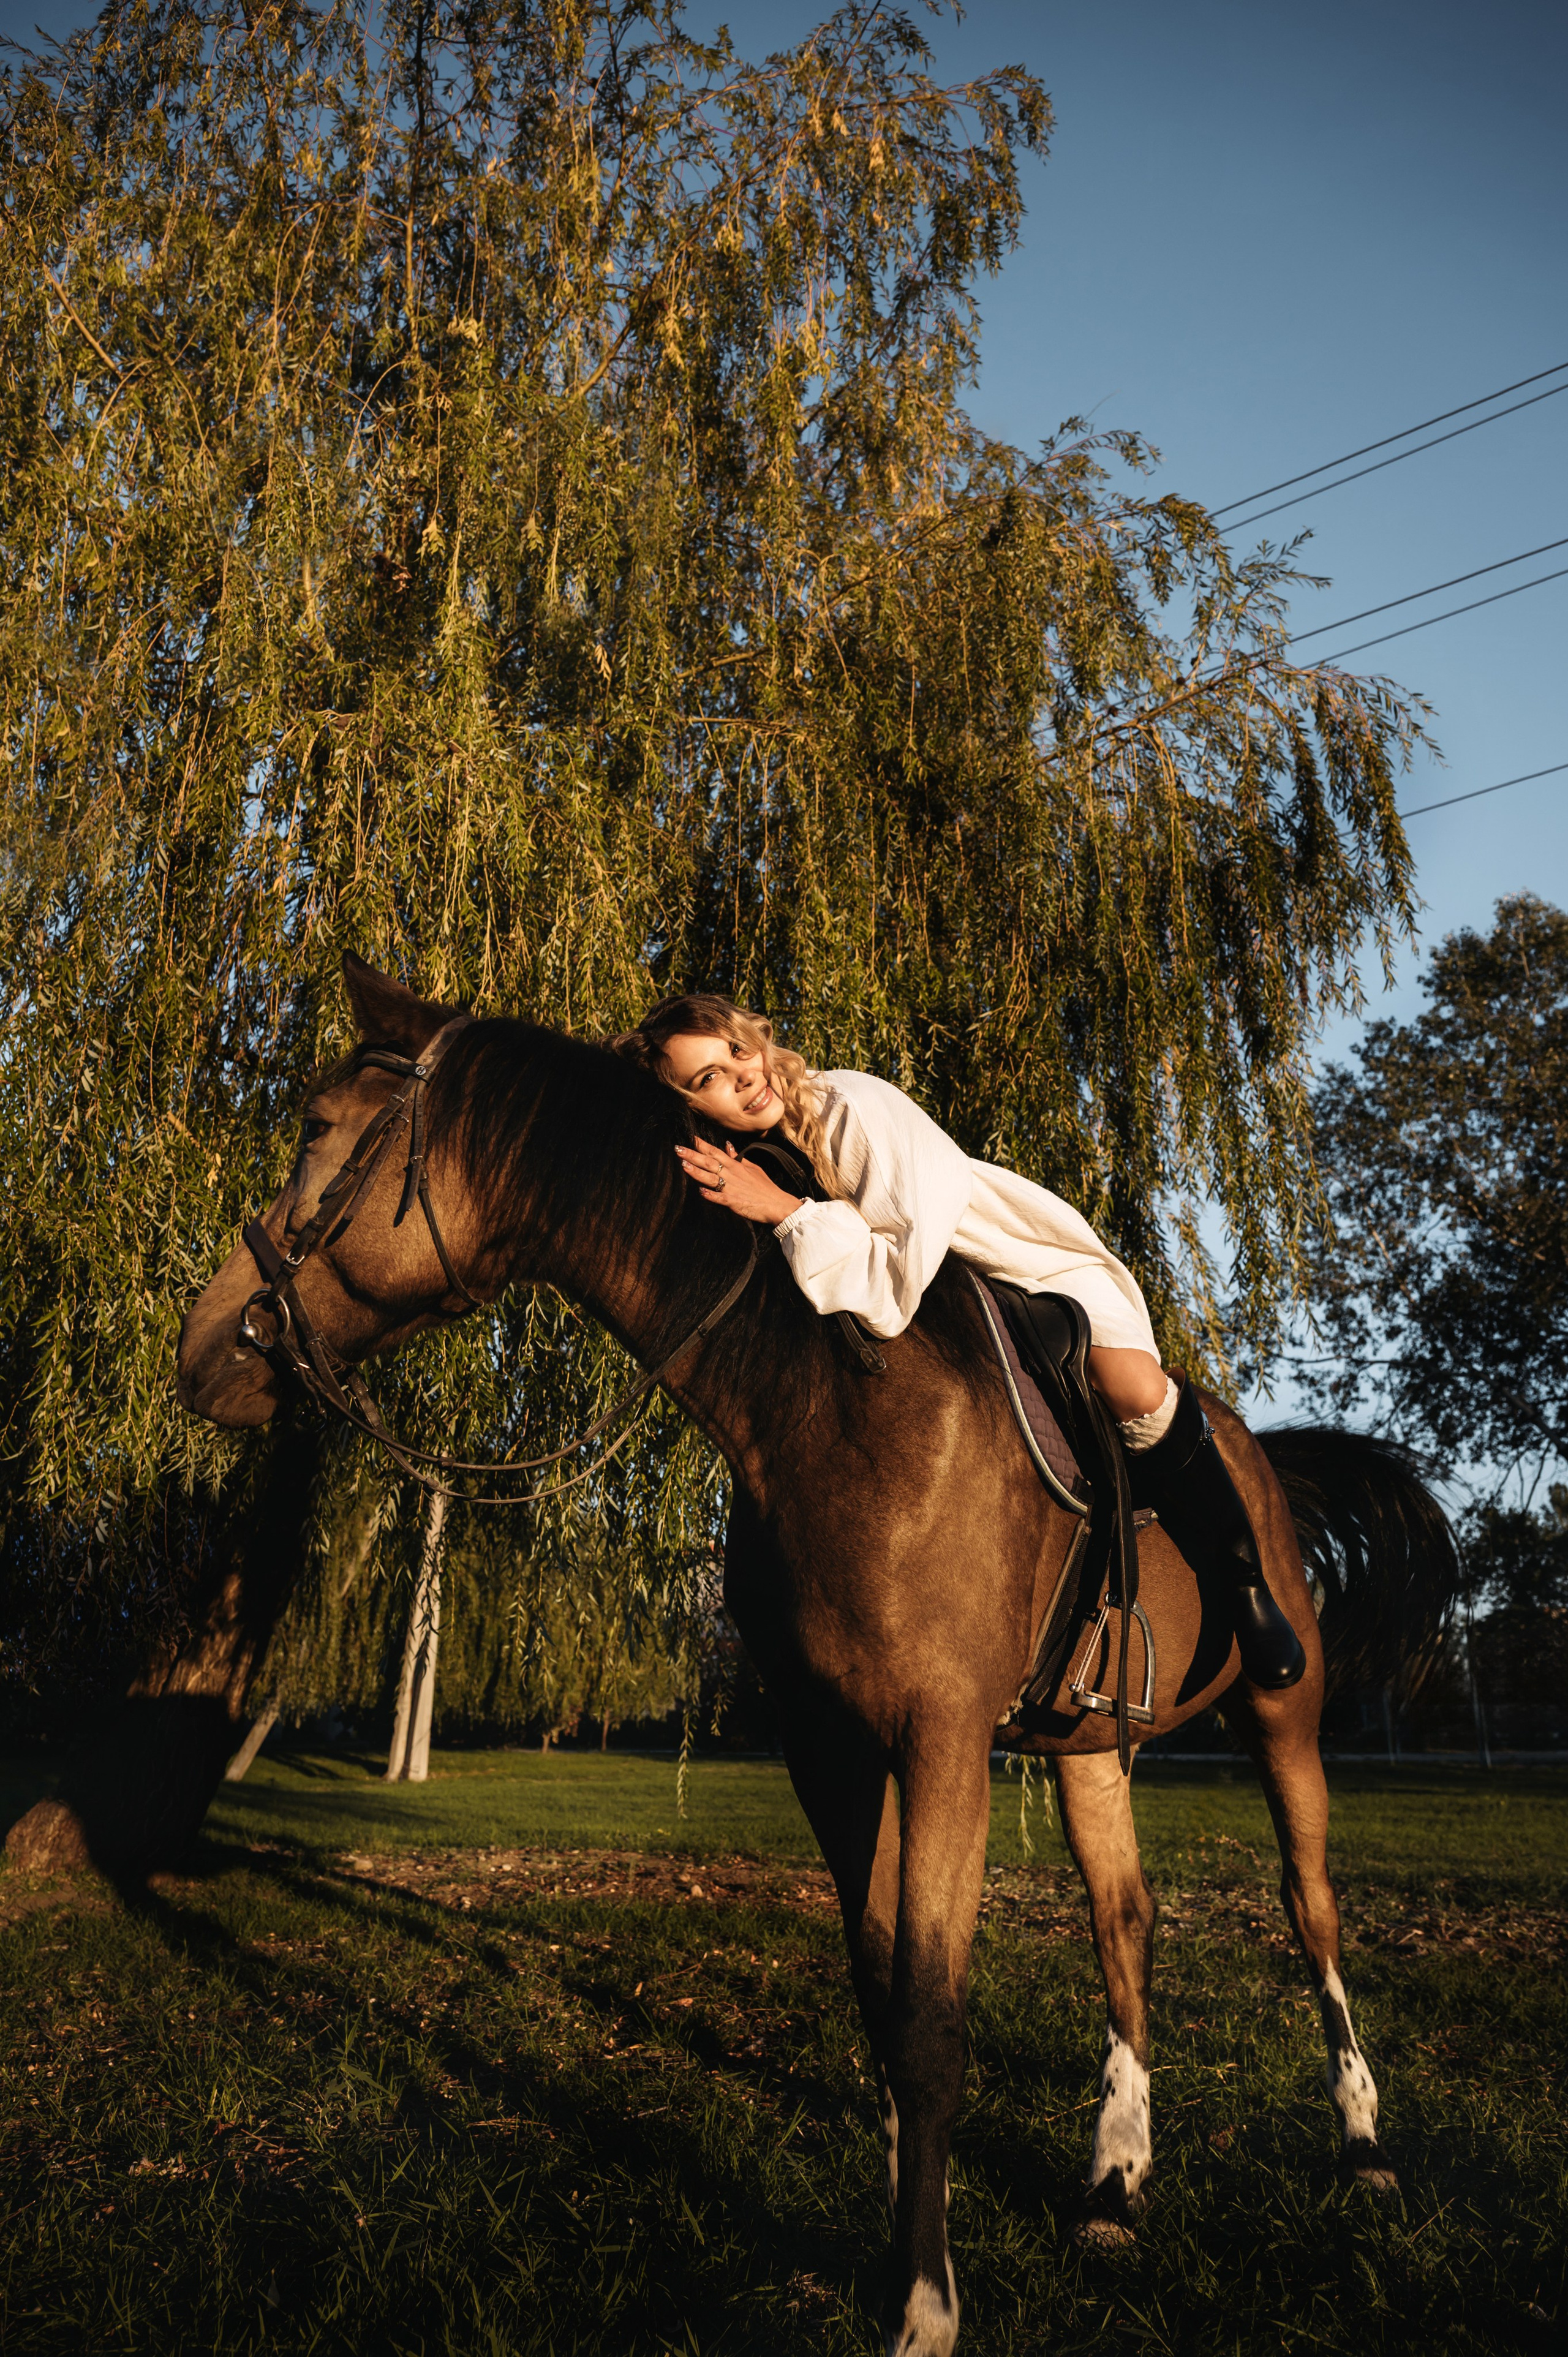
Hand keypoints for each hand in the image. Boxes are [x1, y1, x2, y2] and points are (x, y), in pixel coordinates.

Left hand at [675, 1140, 803, 1224]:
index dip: (702, 1145)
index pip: (716, 1152)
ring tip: (683, 1165)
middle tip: (678, 1149)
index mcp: (736, 1166)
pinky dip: (710, 1195)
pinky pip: (720, 1198)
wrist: (777, 1204)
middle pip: (709, 1162)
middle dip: (692, 1155)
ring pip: (710, 1178)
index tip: (690, 1138)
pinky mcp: (733, 1202)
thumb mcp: (753, 1168)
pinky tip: (700, 1191)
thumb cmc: (765, 1187)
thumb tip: (728, 1145)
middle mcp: (731, 1174)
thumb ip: (737, 1157)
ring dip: (696, 1172)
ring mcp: (731, 1188)